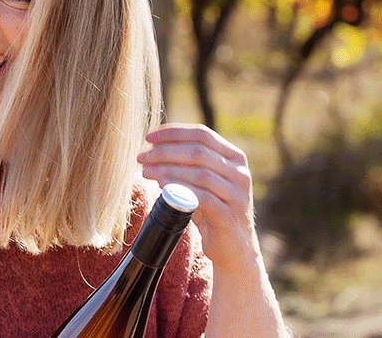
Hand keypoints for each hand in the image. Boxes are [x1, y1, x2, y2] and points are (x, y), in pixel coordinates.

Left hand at [137, 123, 261, 273]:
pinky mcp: (229, 215)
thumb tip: (152, 149)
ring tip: (145, 171)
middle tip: (141, 157)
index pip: (202, 134)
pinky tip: (162, 187)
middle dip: (165, 151)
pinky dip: (180, 189)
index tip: (149, 137)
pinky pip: (202, 197)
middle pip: (198, 151)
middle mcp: (240, 172)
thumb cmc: (212, 211)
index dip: (173, 133)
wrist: (233, 248)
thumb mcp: (201, 183)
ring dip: (167, 170)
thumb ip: (186, 165)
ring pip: (199, 173)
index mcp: (234, 157)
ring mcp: (237, 194)